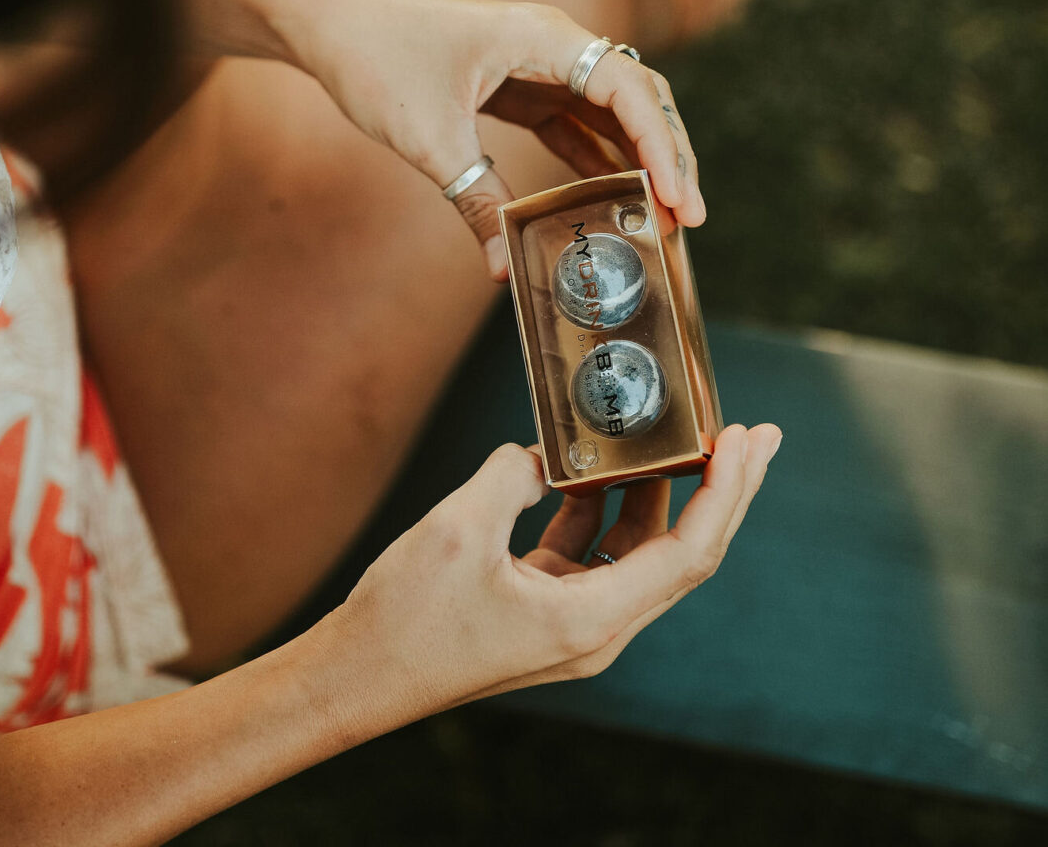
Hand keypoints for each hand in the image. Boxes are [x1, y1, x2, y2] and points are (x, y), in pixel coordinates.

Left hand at [284, 0, 706, 279]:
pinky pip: (574, 124)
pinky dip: (597, 160)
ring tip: (661, 220)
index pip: (630, 89)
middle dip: (669, 157)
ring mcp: (539, 63)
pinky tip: (613, 200)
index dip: (662, 147)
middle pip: (638, 98)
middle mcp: (553, 43)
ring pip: (612, 113)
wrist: (327, 25)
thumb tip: (503, 269)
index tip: (677, 199)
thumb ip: (474, 200)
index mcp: (544, 36)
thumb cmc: (375, 58)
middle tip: (687, 221)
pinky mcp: (518, 85)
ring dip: (638, 162)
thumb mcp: (428, 137)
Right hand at [324, 423, 779, 728]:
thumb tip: (540, 455)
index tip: (743, 440)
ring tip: (683, 442)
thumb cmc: (405, 619)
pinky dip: (600, 509)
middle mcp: (597, 630)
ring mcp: (572, 625)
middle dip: (721, 491)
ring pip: (637, 552)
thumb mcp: (458, 528)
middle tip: (754, 435)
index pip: (689, 551)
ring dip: (659, 496)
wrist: (358, 678)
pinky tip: (592, 469)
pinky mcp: (544, 613)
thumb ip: (512, 477)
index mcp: (591, 619)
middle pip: (683, 554)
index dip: (725, 492)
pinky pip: (591, 556)